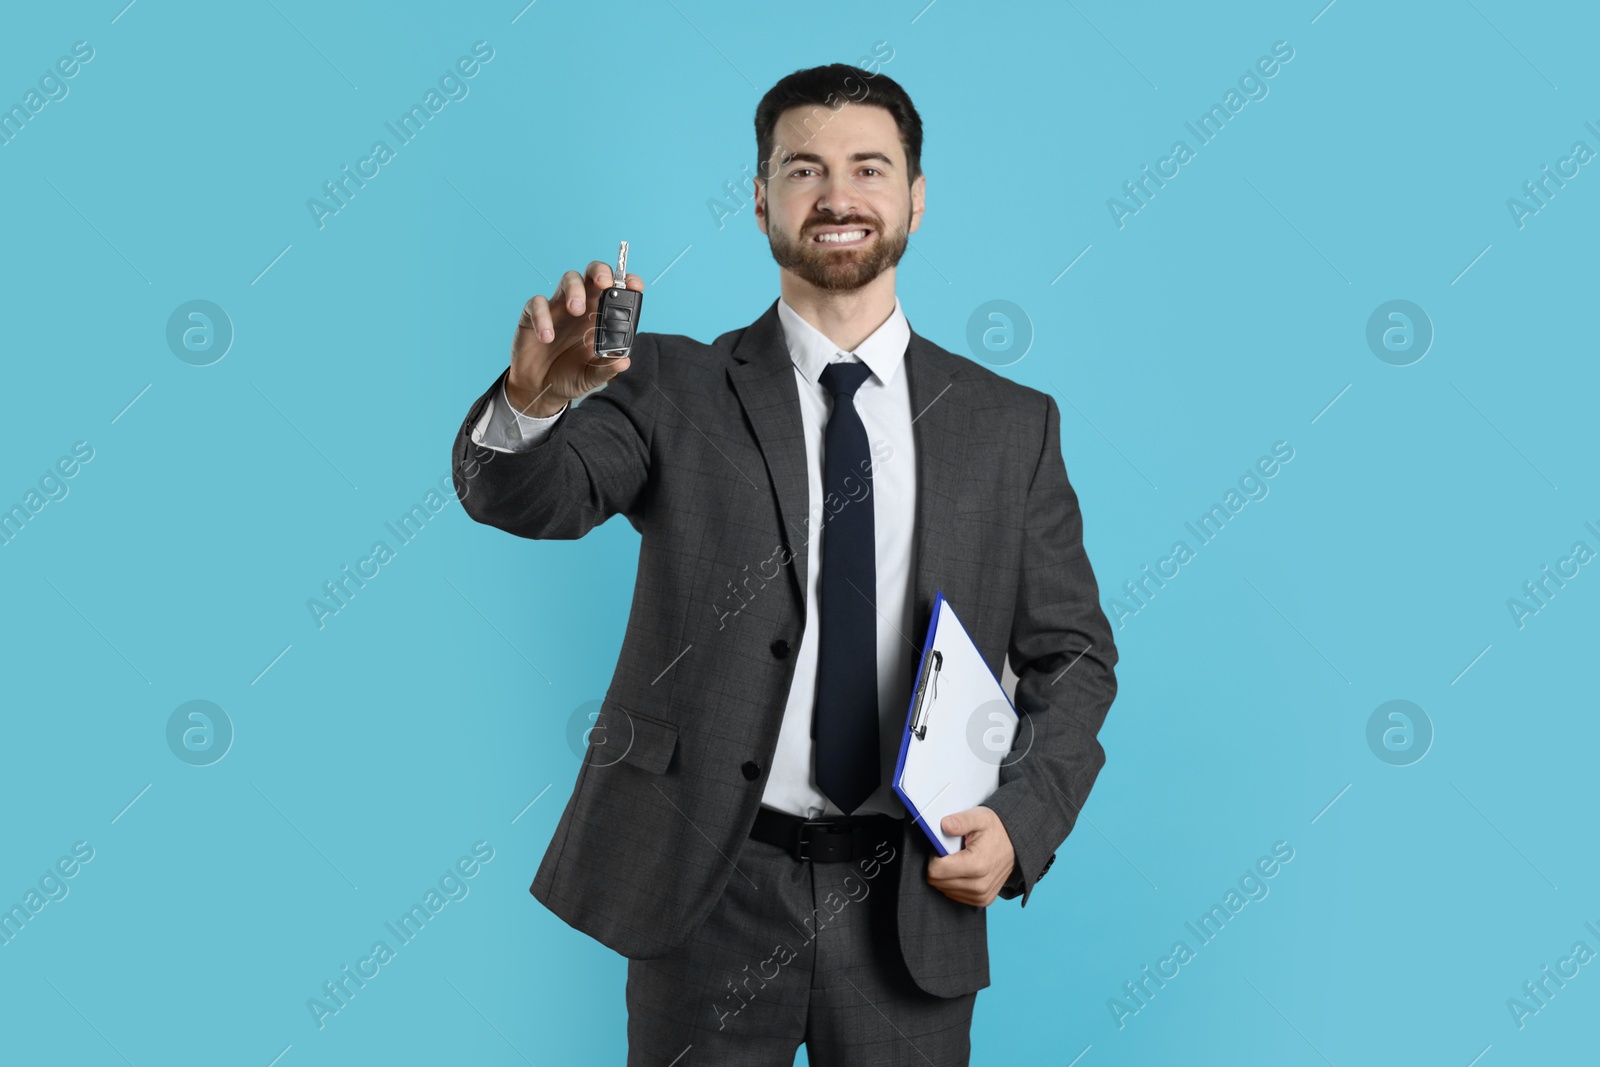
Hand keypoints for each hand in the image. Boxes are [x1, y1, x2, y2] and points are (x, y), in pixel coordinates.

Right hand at [506, 261, 645, 417]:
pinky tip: (547, 337)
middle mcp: (582, 306)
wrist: (540, 389)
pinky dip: (543, 317)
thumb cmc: (570, 376)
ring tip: (576, 309)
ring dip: (574, 289)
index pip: (615, 290)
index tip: (634, 285)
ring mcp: (558, 308)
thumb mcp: (592, 376)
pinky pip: (537, 304)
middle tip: (604, 284)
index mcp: (600, 317)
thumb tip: (624, 361)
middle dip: (600, 272)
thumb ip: (607, 368)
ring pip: (568, 279)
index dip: (626, 282)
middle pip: (592, 274)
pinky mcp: (533, 315)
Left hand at [925, 805, 1015, 906]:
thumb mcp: (980, 817)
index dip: (934, 856)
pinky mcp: (982, 901)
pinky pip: (954, 895)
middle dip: (939, 865)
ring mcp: (981, 896)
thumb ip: (961, 821)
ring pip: (944, 889)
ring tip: (960, 860)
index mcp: (977, 866)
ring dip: (946, 875)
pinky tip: (963, 870)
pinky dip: (953, 883)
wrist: (1016, 844)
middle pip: (937, 882)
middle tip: (951, 852)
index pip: (935, 871)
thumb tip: (944, 825)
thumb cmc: (996, 830)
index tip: (943, 847)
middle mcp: (980, 886)